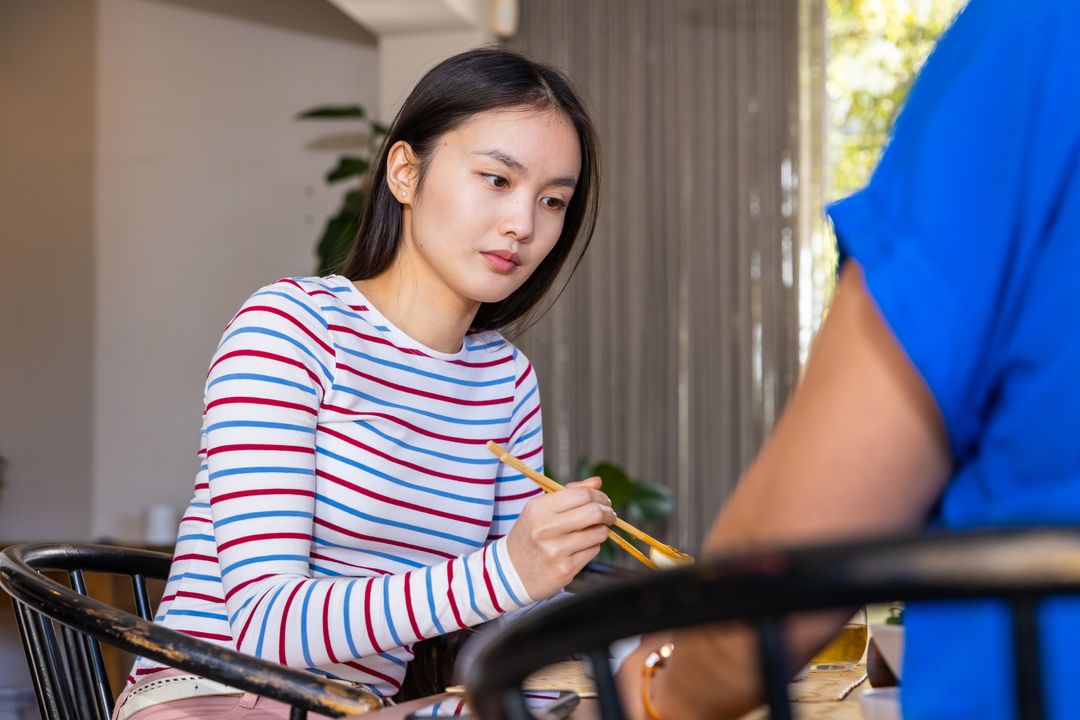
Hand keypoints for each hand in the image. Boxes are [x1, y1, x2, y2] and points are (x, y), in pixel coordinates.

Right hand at [505, 477, 615, 598]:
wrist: (511, 572)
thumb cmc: (530, 535)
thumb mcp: (540, 510)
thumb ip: (569, 493)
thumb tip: (597, 481)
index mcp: (539, 509)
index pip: (581, 494)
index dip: (599, 495)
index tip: (604, 500)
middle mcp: (546, 529)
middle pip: (594, 512)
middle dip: (608, 512)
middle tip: (609, 514)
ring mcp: (556, 551)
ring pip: (598, 533)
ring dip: (601, 531)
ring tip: (592, 532)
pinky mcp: (565, 570)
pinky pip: (593, 551)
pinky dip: (592, 547)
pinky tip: (579, 548)